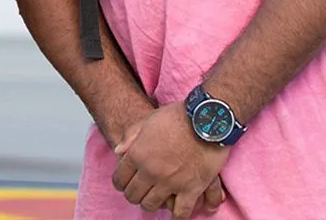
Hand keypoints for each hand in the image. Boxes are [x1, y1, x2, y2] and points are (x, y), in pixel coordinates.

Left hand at [112, 102, 229, 217]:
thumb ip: (131, 136)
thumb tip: (118, 151)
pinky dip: (176, 216)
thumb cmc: (177, 116)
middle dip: (133, 194)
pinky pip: (180, 212)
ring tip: (155, 199)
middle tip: (139, 191)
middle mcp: (150, 171)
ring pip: (151, 205)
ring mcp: (170, 182)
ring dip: (150, 204)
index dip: (120, 182)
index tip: (125, 182)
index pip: (119, 179)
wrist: (207, 118)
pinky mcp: (191, 189)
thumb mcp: (148, 120)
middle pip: (133, 195)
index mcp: (137, 154)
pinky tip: (175, 213)